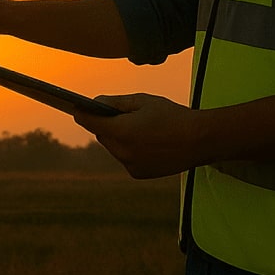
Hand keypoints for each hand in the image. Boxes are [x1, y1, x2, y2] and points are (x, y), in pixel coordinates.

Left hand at [74, 92, 203, 178]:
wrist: (200, 140)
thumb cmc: (172, 116)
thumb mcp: (142, 102)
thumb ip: (116, 103)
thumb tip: (96, 103)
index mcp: (121, 132)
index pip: (90, 122)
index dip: (81, 113)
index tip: (74, 107)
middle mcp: (122, 152)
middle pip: (102, 136)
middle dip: (105, 125)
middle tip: (108, 114)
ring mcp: (131, 165)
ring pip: (114, 148)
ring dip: (118, 138)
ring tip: (130, 126)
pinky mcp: (139, 173)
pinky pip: (126, 158)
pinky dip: (130, 150)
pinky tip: (144, 141)